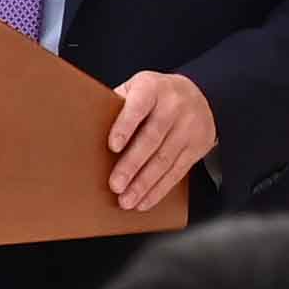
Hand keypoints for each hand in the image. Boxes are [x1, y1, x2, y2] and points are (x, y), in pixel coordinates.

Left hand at [104, 70, 220, 213]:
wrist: (200, 94)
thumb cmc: (156, 94)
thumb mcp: (136, 88)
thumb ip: (117, 104)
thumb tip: (88, 130)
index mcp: (152, 88)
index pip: (138, 107)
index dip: (124, 127)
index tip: (112, 147)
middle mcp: (173, 107)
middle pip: (151, 139)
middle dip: (132, 166)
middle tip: (115, 185)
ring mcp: (188, 127)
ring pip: (164, 160)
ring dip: (144, 184)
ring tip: (127, 200)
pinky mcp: (198, 146)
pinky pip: (177, 171)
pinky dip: (159, 189)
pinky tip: (145, 200)